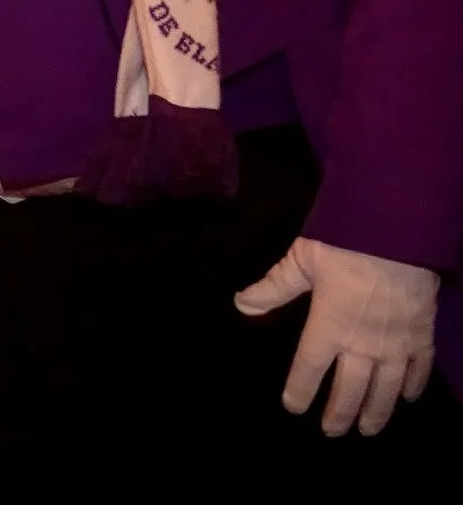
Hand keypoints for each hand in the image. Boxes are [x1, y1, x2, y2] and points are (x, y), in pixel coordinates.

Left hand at [235, 237, 436, 435]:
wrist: (397, 231)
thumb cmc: (344, 242)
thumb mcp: (300, 261)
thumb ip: (273, 288)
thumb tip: (241, 305)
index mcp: (328, 326)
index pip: (308, 368)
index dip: (299, 390)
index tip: (293, 407)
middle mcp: (362, 343)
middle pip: (350, 388)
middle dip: (339, 413)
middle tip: (333, 433)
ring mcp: (396, 342)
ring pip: (386, 388)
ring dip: (377, 411)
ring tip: (368, 429)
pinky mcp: (422, 334)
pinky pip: (419, 367)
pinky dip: (414, 385)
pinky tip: (407, 398)